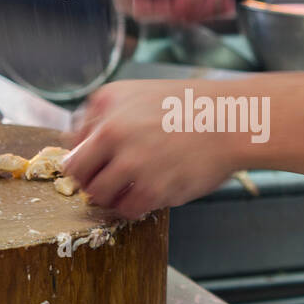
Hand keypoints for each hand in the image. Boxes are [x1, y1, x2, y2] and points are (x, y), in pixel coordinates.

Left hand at [61, 80, 239, 217]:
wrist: (231, 121)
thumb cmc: (191, 107)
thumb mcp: (139, 94)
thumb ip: (106, 116)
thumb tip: (80, 146)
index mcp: (107, 102)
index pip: (73, 142)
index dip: (85, 157)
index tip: (96, 164)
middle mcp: (113, 130)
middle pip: (77, 172)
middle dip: (89, 180)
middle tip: (107, 181)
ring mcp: (131, 162)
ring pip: (98, 194)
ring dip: (111, 195)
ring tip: (132, 187)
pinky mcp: (152, 188)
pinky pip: (126, 209)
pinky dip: (134, 206)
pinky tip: (150, 192)